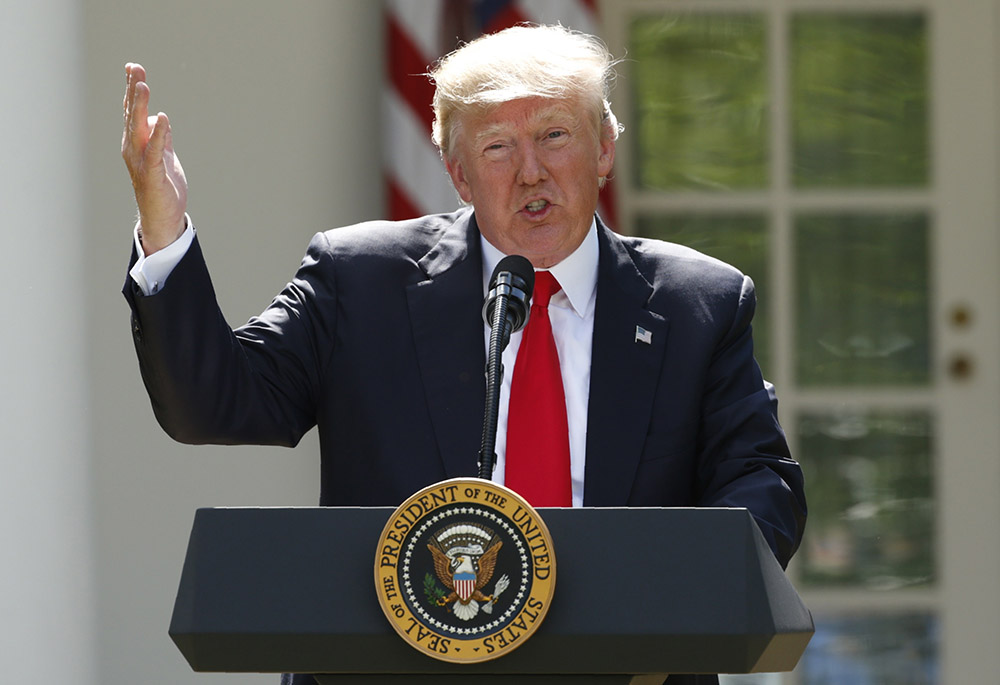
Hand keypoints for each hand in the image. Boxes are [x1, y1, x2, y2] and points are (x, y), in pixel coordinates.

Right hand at [121, 62, 187, 253]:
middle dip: (133, 91)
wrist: (162, 218)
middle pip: (132, 115)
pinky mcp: (152, 175)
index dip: (132, 89)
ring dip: (140, 108)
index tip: (133, 67)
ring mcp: (141, 162)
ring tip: (143, 87)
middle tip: (135, 69)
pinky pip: (154, 152)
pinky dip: (159, 135)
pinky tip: (163, 120)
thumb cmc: (162, 186)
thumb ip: (161, 137)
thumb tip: (159, 119)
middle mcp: (133, 149)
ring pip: (139, 130)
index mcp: (136, 143)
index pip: (133, 111)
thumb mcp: (164, 156)